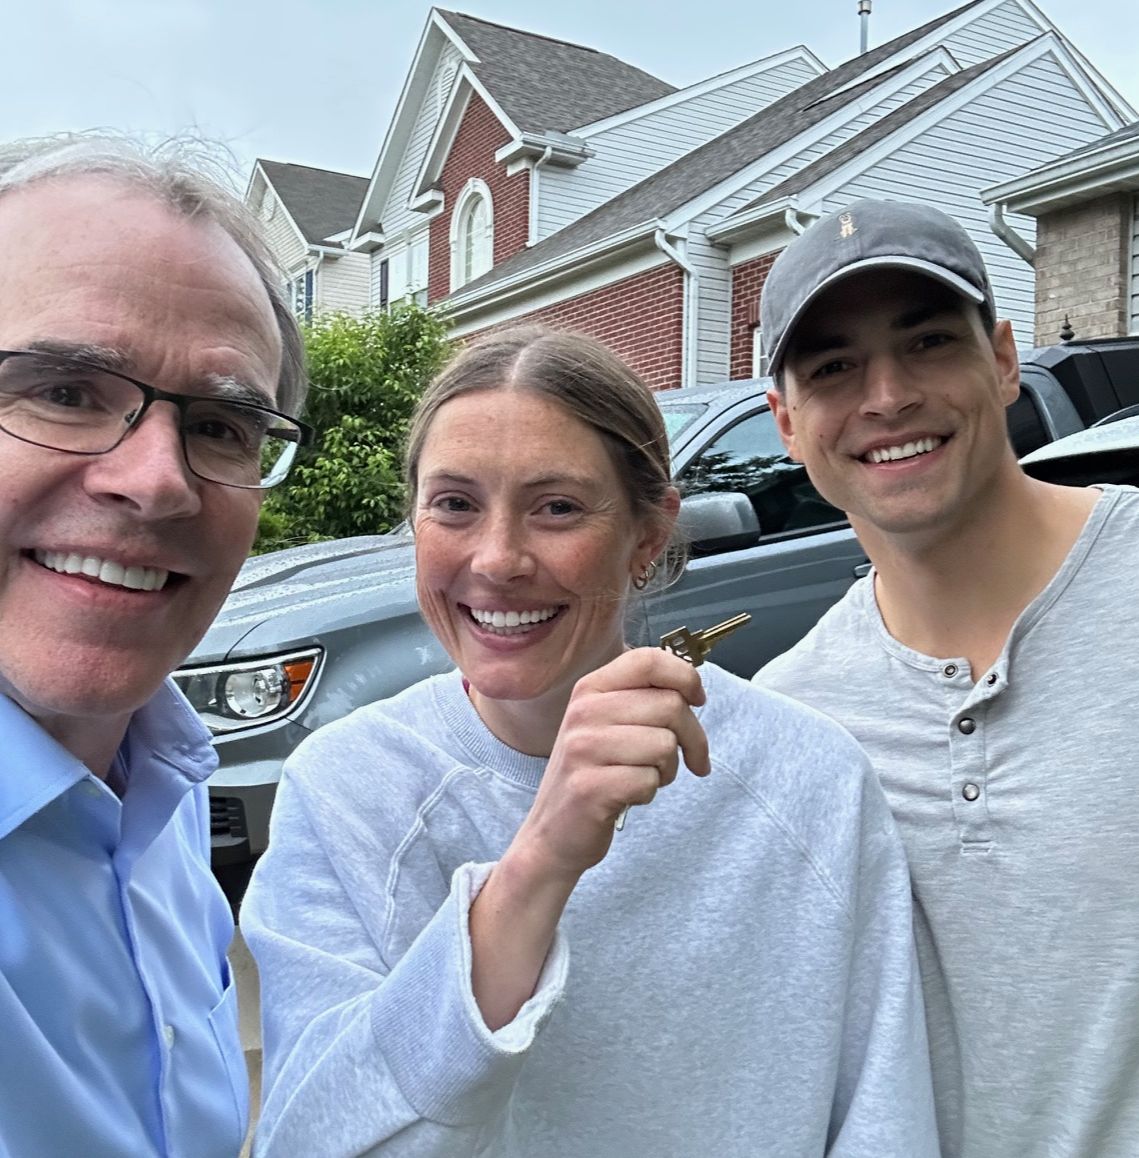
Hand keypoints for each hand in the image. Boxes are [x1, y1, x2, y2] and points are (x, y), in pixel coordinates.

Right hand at [509, 647, 709, 885]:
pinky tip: (628, 795)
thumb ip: (642, 700)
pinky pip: (649, 781)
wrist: (552, 832)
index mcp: (590, 688)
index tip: (698, 700)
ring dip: (667, 769)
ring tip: (643, 777)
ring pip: (665, 745)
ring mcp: (583, 749)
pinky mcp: (589, 788)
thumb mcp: (607, 724)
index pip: (648, 660)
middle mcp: (583, 712)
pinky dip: (649, 792)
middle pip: (670, 705)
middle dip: (693, 737)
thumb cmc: (593, 774)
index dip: (685, 676)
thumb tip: (694, 689)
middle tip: (688, 759)